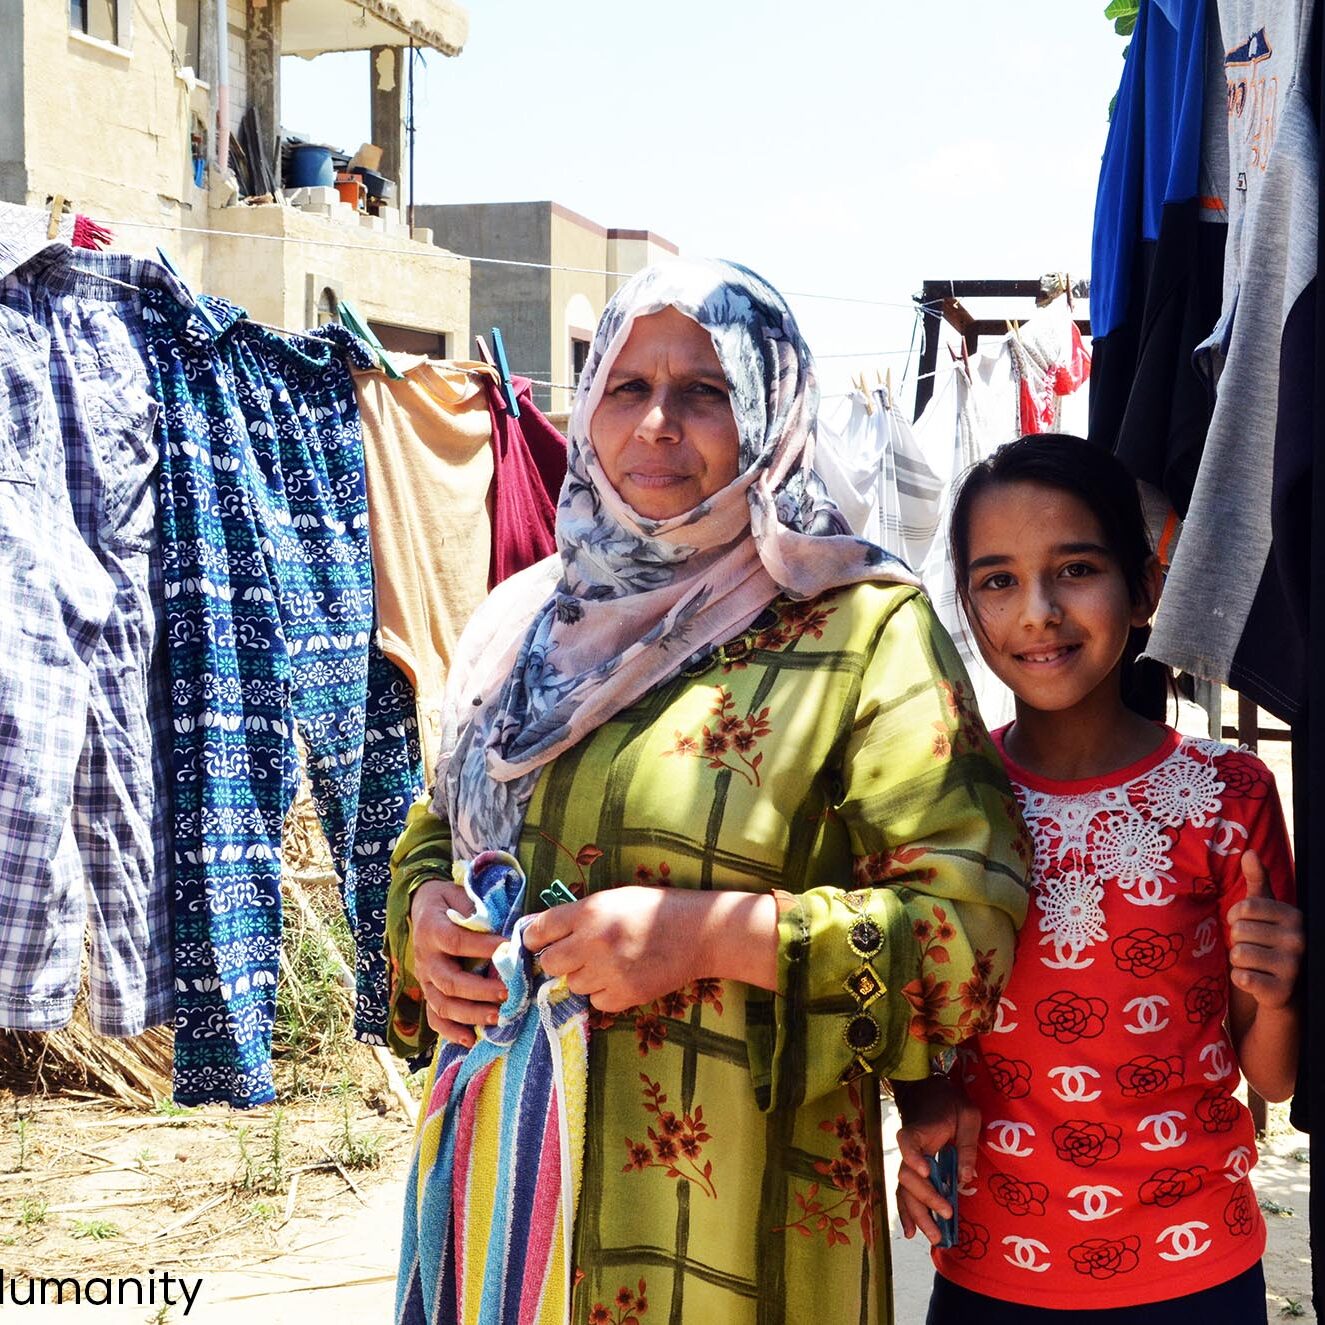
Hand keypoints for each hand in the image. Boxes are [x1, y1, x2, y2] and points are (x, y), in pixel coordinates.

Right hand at [410, 877, 507, 1047]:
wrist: (422, 907)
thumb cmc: (450, 902)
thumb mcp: (461, 896)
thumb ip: (480, 913)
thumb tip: (510, 932)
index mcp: (433, 930)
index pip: (456, 941)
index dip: (481, 947)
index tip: (507, 949)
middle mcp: (426, 958)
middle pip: (449, 981)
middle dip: (480, 991)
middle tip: (507, 993)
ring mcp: (425, 978)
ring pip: (443, 1004)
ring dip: (470, 1014)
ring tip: (497, 1017)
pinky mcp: (427, 992)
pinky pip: (434, 1017)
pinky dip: (450, 1032)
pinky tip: (470, 1039)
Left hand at [521, 886, 705, 1011]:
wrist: (699, 932)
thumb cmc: (655, 909)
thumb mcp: (613, 898)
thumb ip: (579, 914)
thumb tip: (542, 931)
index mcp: (588, 911)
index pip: (538, 930)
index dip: (534, 938)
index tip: (537, 942)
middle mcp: (593, 942)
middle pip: (548, 963)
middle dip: (558, 960)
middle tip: (576, 954)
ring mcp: (608, 971)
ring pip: (571, 985)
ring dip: (583, 977)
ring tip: (607, 963)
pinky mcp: (624, 995)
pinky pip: (595, 1001)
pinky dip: (604, 993)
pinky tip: (622, 976)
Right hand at [892, 1075, 979, 1245]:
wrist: (928, 1092)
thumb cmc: (950, 1103)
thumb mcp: (967, 1115)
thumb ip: (967, 1144)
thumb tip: (965, 1178)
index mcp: (920, 1130)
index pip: (908, 1142)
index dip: (913, 1157)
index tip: (927, 1171)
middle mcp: (909, 1149)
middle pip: (907, 1176)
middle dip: (925, 1199)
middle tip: (947, 1214)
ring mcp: (909, 1161)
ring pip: (905, 1190)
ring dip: (917, 1214)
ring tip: (934, 1237)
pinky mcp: (912, 1170)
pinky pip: (905, 1193)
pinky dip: (907, 1212)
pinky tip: (911, 1232)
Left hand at [1228, 849, 1302, 1010]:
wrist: (1286, 988)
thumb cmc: (1269, 940)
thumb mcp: (1266, 910)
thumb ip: (1258, 881)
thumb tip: (1249, 852)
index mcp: (1294, 916)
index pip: (1245, 907)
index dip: (1235, 916)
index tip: (1244, 924)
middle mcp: (1299, 940)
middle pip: (1239, 931)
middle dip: (1238, 940)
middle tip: (1254, 948)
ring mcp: (1293, 967)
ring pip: (1238, 954)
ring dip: (1238, 960)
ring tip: (1256, 963)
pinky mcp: (1281, 991)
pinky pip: (1241, 977)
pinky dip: (1240, 978)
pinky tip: (1256, 979)